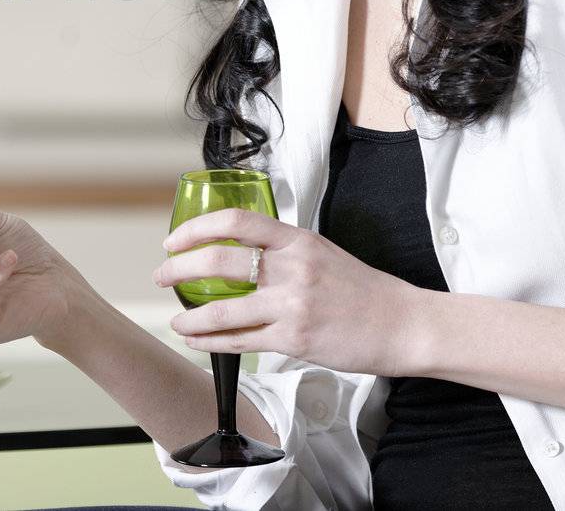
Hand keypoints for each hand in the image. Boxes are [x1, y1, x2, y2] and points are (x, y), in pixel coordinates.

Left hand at [154, 208, 428, 375]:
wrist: (403, 325)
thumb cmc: (362, 290)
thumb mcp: (322, 252)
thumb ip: (283, 250)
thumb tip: (240, 251)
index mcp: (297, 240)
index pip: (236, 221)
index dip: (196, 229)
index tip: (174, 240)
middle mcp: (292, 268)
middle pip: (219, 261)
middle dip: (179, 269)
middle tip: (161, 275)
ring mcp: (293, 305)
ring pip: (223, 310)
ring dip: (190, 316)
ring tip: (176, 319)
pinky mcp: (295, 340)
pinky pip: (241, 342)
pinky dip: (211, 342)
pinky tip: (197, 341)